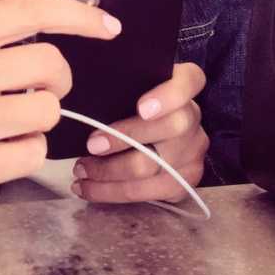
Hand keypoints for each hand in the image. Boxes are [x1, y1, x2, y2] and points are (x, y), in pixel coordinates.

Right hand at [0, 0, 122, 208]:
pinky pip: (33, 153)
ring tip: (6, 117)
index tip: (108, 26)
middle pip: (50, 65)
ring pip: (48, 111)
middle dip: (56, 77)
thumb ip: (0, 4)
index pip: (31, 11)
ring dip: (39, 115)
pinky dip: (25, 149)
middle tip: (35, 84)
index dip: (78, 15)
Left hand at [72, 62, 208, 203]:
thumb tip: (83, 93)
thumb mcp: (130, 86)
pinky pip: (149, 192)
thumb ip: (120, 85)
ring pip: (152, 167)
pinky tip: (90, 187)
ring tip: (81, 170)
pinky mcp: (186, 181)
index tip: (141, 108)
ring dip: (109, 172)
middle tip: (91, 145)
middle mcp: (193, 117)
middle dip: (123, 138)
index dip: (168, 96)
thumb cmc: (132, 102)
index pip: (188, 81)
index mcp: (184, 84)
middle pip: (169, 128)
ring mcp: (193, 151)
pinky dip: (113, 192)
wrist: (156, 131)